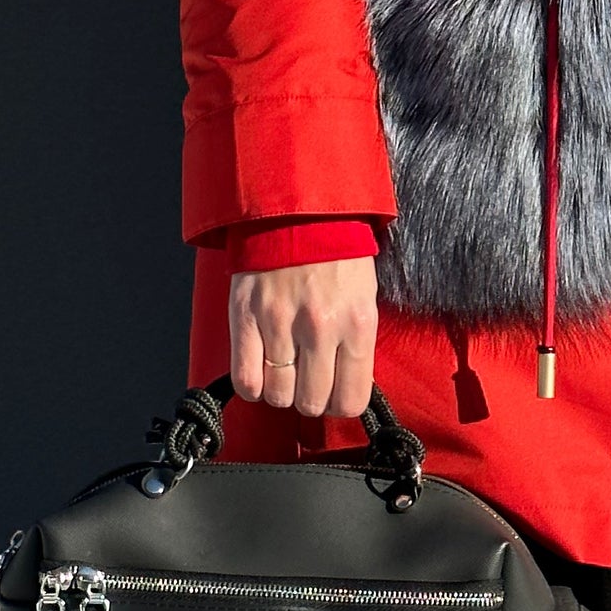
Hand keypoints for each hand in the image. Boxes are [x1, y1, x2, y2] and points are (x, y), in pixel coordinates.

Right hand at [229, 257, 378, 417]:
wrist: (298, 207)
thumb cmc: (336, 251)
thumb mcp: (364, 295)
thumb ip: (357, 342)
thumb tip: (346, 385)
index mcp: (357, 323)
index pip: (350, 400)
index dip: (340, 402)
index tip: (334, 392)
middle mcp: (320, 329)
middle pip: (311, 403)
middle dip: (310, 397)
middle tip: (308, 377)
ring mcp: (280, 323)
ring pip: (278, 395)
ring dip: (280, 389)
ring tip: (284, 367)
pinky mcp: (246, 316)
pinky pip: (246, 379)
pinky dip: (252, 384)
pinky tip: (261, 369)